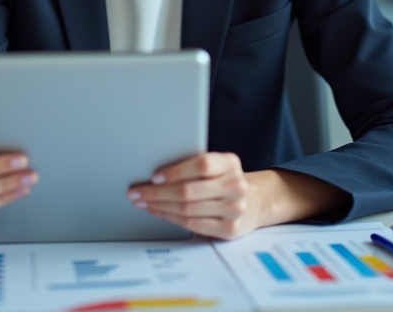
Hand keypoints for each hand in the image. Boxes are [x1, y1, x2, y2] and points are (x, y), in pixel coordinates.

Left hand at [127, 152, 254, 238]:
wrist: (255, 202)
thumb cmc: (226, 181)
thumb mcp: (218, 166)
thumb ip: (195, 166)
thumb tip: (156, 174)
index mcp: (230, 163)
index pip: (201, 165)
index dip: (176, 171)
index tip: (154, 176)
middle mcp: (235, 186)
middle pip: (189, 191)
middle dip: (157, 193)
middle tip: (137, 193)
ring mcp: (234, 209)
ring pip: (187, 210)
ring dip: (160, 206)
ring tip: (143, 203)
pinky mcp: (229, 228)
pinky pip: (192, 224)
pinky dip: (171, 218)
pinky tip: (159, 212)